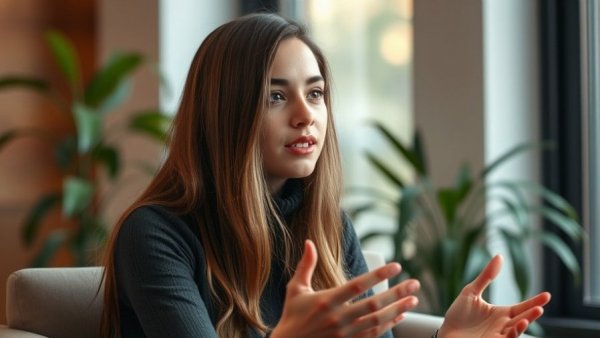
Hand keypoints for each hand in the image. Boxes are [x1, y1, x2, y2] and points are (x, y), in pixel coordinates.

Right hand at [271, 240, 419, 337]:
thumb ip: (305, 265)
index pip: (358, 285)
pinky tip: (400, 316)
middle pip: (373, 304)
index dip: (378, 275)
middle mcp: (338, 318)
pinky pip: (374, 334)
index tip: (396, 266)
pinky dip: (389, 325)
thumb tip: (309, 242)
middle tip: (414, 283)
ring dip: (398, 310)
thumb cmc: (292, 316)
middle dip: (397, 293)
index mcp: (326, 300)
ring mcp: (345, 334)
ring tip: (414, 299)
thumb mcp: (295, 289)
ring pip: (378, 321)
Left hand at [439, 255, 550, 337]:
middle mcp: (503, 326)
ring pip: (515, 332)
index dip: (534, 302)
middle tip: (540, 307)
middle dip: (531, 314)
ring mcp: (498, 336)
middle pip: (522, 319)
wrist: (445, 333)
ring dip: (522, 326)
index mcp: (501, 313)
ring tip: (526, 319)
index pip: (522, 307)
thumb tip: (499, 256)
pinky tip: (514, 327)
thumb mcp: (471, 292)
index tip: (547, 295)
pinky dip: (511, 335)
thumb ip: (486, 276)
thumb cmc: (458, 315)